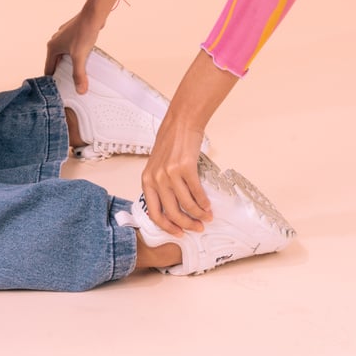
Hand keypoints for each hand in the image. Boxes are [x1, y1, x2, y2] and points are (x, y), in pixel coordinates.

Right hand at [44, 10, 101, 92]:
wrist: (94, 15)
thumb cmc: (84, 31)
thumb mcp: (80, 56)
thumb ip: (79, 74)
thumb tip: (80, 90)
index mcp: (52, 47)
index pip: (49, 69)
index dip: (53, 80)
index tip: (59, 90)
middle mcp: (55, 41)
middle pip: (56, 63)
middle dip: (63, 74)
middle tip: (70, 86)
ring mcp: (64, 38)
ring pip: (64, 56)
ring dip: (70, 65)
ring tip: (78, 75)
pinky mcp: (73, 35)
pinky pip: (71, 50)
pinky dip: (75, 57)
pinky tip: (84, 61)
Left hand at [140, 110, 212, 235]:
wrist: (181, 122)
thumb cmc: (170, 142)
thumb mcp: (157, 165)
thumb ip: (160, 184)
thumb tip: (173, 207)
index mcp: (147, 180)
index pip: (154, 213)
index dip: (167, 227)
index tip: (178, 233)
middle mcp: (157, 178)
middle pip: (172, 213)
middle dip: (186, 225)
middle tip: (197, 228)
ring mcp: (170, 173)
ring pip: (186, 205)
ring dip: (199, 214)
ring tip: (207, 217)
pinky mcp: (185, 167)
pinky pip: (197, 192)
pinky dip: (204, 202)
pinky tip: (208, 205)